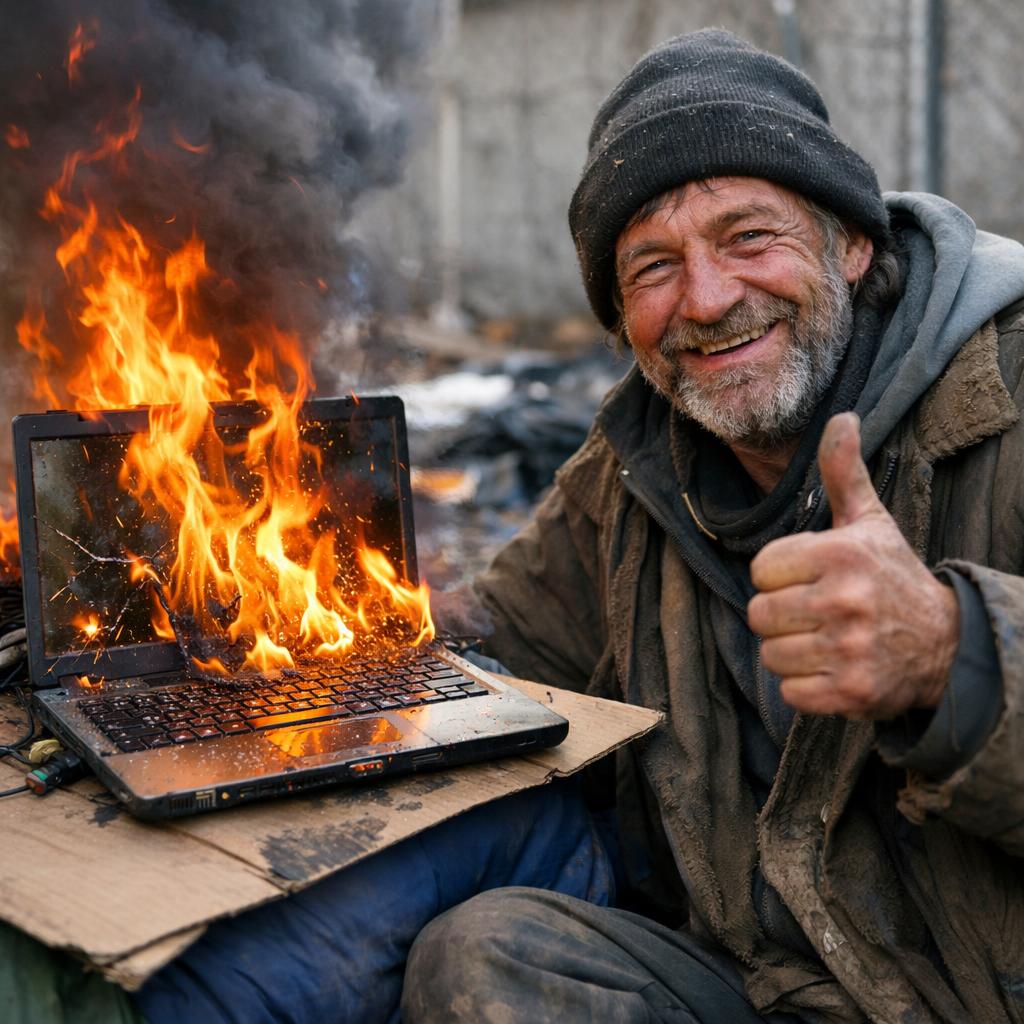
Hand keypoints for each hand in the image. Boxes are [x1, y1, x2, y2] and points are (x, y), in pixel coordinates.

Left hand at [747, 412, 958, 719]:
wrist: (946, 644)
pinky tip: (831, 669)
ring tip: (823, 640)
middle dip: (779, 615)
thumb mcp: (870, 521)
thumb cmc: (892, 575)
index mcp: (840, 555)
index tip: (807, 577)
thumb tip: (841, 417)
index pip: (760, 569)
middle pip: (759, 614)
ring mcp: (849, 650)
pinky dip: (803, 687)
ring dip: (790, 652)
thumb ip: (843, 473)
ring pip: (770, 655)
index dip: (778, 576)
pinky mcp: (852, 693)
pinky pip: (789, 693)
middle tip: (812, 613)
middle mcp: (845, 601)